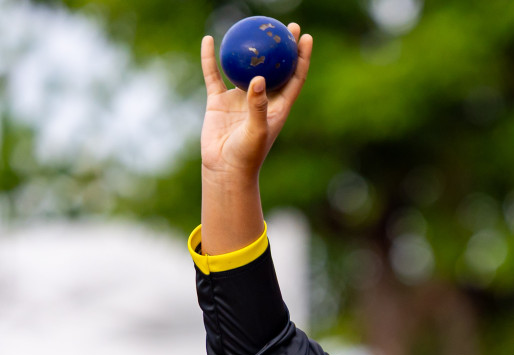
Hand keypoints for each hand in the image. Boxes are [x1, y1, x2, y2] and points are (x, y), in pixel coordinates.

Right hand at [199, 26, 312, 180]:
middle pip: (275, 67)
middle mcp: (261, 99)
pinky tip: (209, 39)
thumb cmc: (247, 155)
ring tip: (251, 26)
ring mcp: (240, 98)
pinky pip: (214, 74)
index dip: (301, 57)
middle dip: (281, 47)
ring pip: (244, 67)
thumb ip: (259, 106)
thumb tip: (259, 78)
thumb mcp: (257, 131)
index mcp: (278, 106)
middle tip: (284, 25)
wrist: (224, 169)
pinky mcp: (219, 101)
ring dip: (249, 48)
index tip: (305, 37)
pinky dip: (211, 58)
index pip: (294, 77)